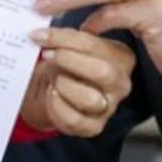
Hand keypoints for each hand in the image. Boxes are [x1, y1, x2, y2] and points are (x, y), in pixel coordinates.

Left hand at [20, 27, 134, 136]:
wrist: (60, 90)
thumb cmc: (69, 63)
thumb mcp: (70, 45)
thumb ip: (63, 38)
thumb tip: (43, 34)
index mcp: (121, 57)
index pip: (94, 44)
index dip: (63, 38)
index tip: (40, 35)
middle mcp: (121, 83)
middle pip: (101, 72)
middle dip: (68, 60)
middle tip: (46, 55)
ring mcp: (110, 107)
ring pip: (89, 98)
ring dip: (64, 85)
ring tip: (53, 79)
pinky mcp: (94, 126)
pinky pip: (75, 119)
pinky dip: (57, 106)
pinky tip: (52, 95)